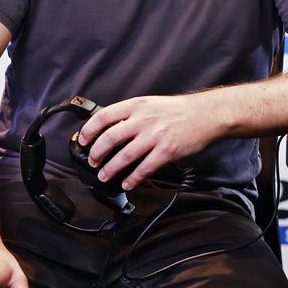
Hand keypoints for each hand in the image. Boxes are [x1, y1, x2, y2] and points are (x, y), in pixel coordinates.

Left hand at [77, 93, 220, 189]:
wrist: (204, 114)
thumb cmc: (177, 110)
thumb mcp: (149, 104)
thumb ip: (130, 114)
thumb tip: (109, 128)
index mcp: (136, 106)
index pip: (104, 116)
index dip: (89, 130)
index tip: (83, 140)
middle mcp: (143, 120)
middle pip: (110, 138)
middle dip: (96, 153)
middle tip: (92, 161)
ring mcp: (155, 136)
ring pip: (124, 156)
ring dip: (110, 169)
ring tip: (104, 176)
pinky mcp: (166, 151)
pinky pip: (144, 168)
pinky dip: (133, 178)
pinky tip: (127, 183)